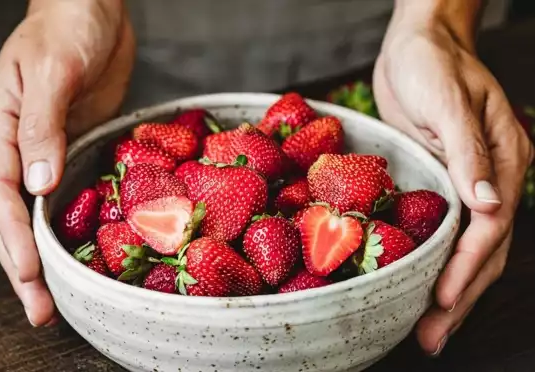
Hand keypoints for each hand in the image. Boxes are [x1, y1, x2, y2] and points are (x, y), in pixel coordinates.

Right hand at [0, 0, 133, 325]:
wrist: (93, 9)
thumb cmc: (68, 26)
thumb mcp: (54, 70)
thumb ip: (43, 127)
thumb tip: (37, 185)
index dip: (12, 237)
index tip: (30, 273)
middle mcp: (13, 145)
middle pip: (7, 215)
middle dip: (21, 264)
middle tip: (39, 309)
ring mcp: (41, 151)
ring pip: (30, 214)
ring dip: (40, 257)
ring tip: (53, 298)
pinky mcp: (69, 149)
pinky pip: (61, 197)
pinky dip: (63, 229)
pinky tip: (75, 253)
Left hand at [373, 15, 533, 354]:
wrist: (416, 45)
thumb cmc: (431, 64)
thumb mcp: (448, 101)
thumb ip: (468, 150)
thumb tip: (487, 205)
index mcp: (505, 159)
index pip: (490, 228)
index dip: (466, 267)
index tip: (442, 299)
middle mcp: (491, 178)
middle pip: (484, 251)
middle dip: (460, 296)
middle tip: (433, 337)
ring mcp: (468, 183)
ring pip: (468, 249)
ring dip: (450, 290)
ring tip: (429, 329)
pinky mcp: (442, 182)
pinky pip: (445, 232)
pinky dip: (436, 263)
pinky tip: (420, 284)